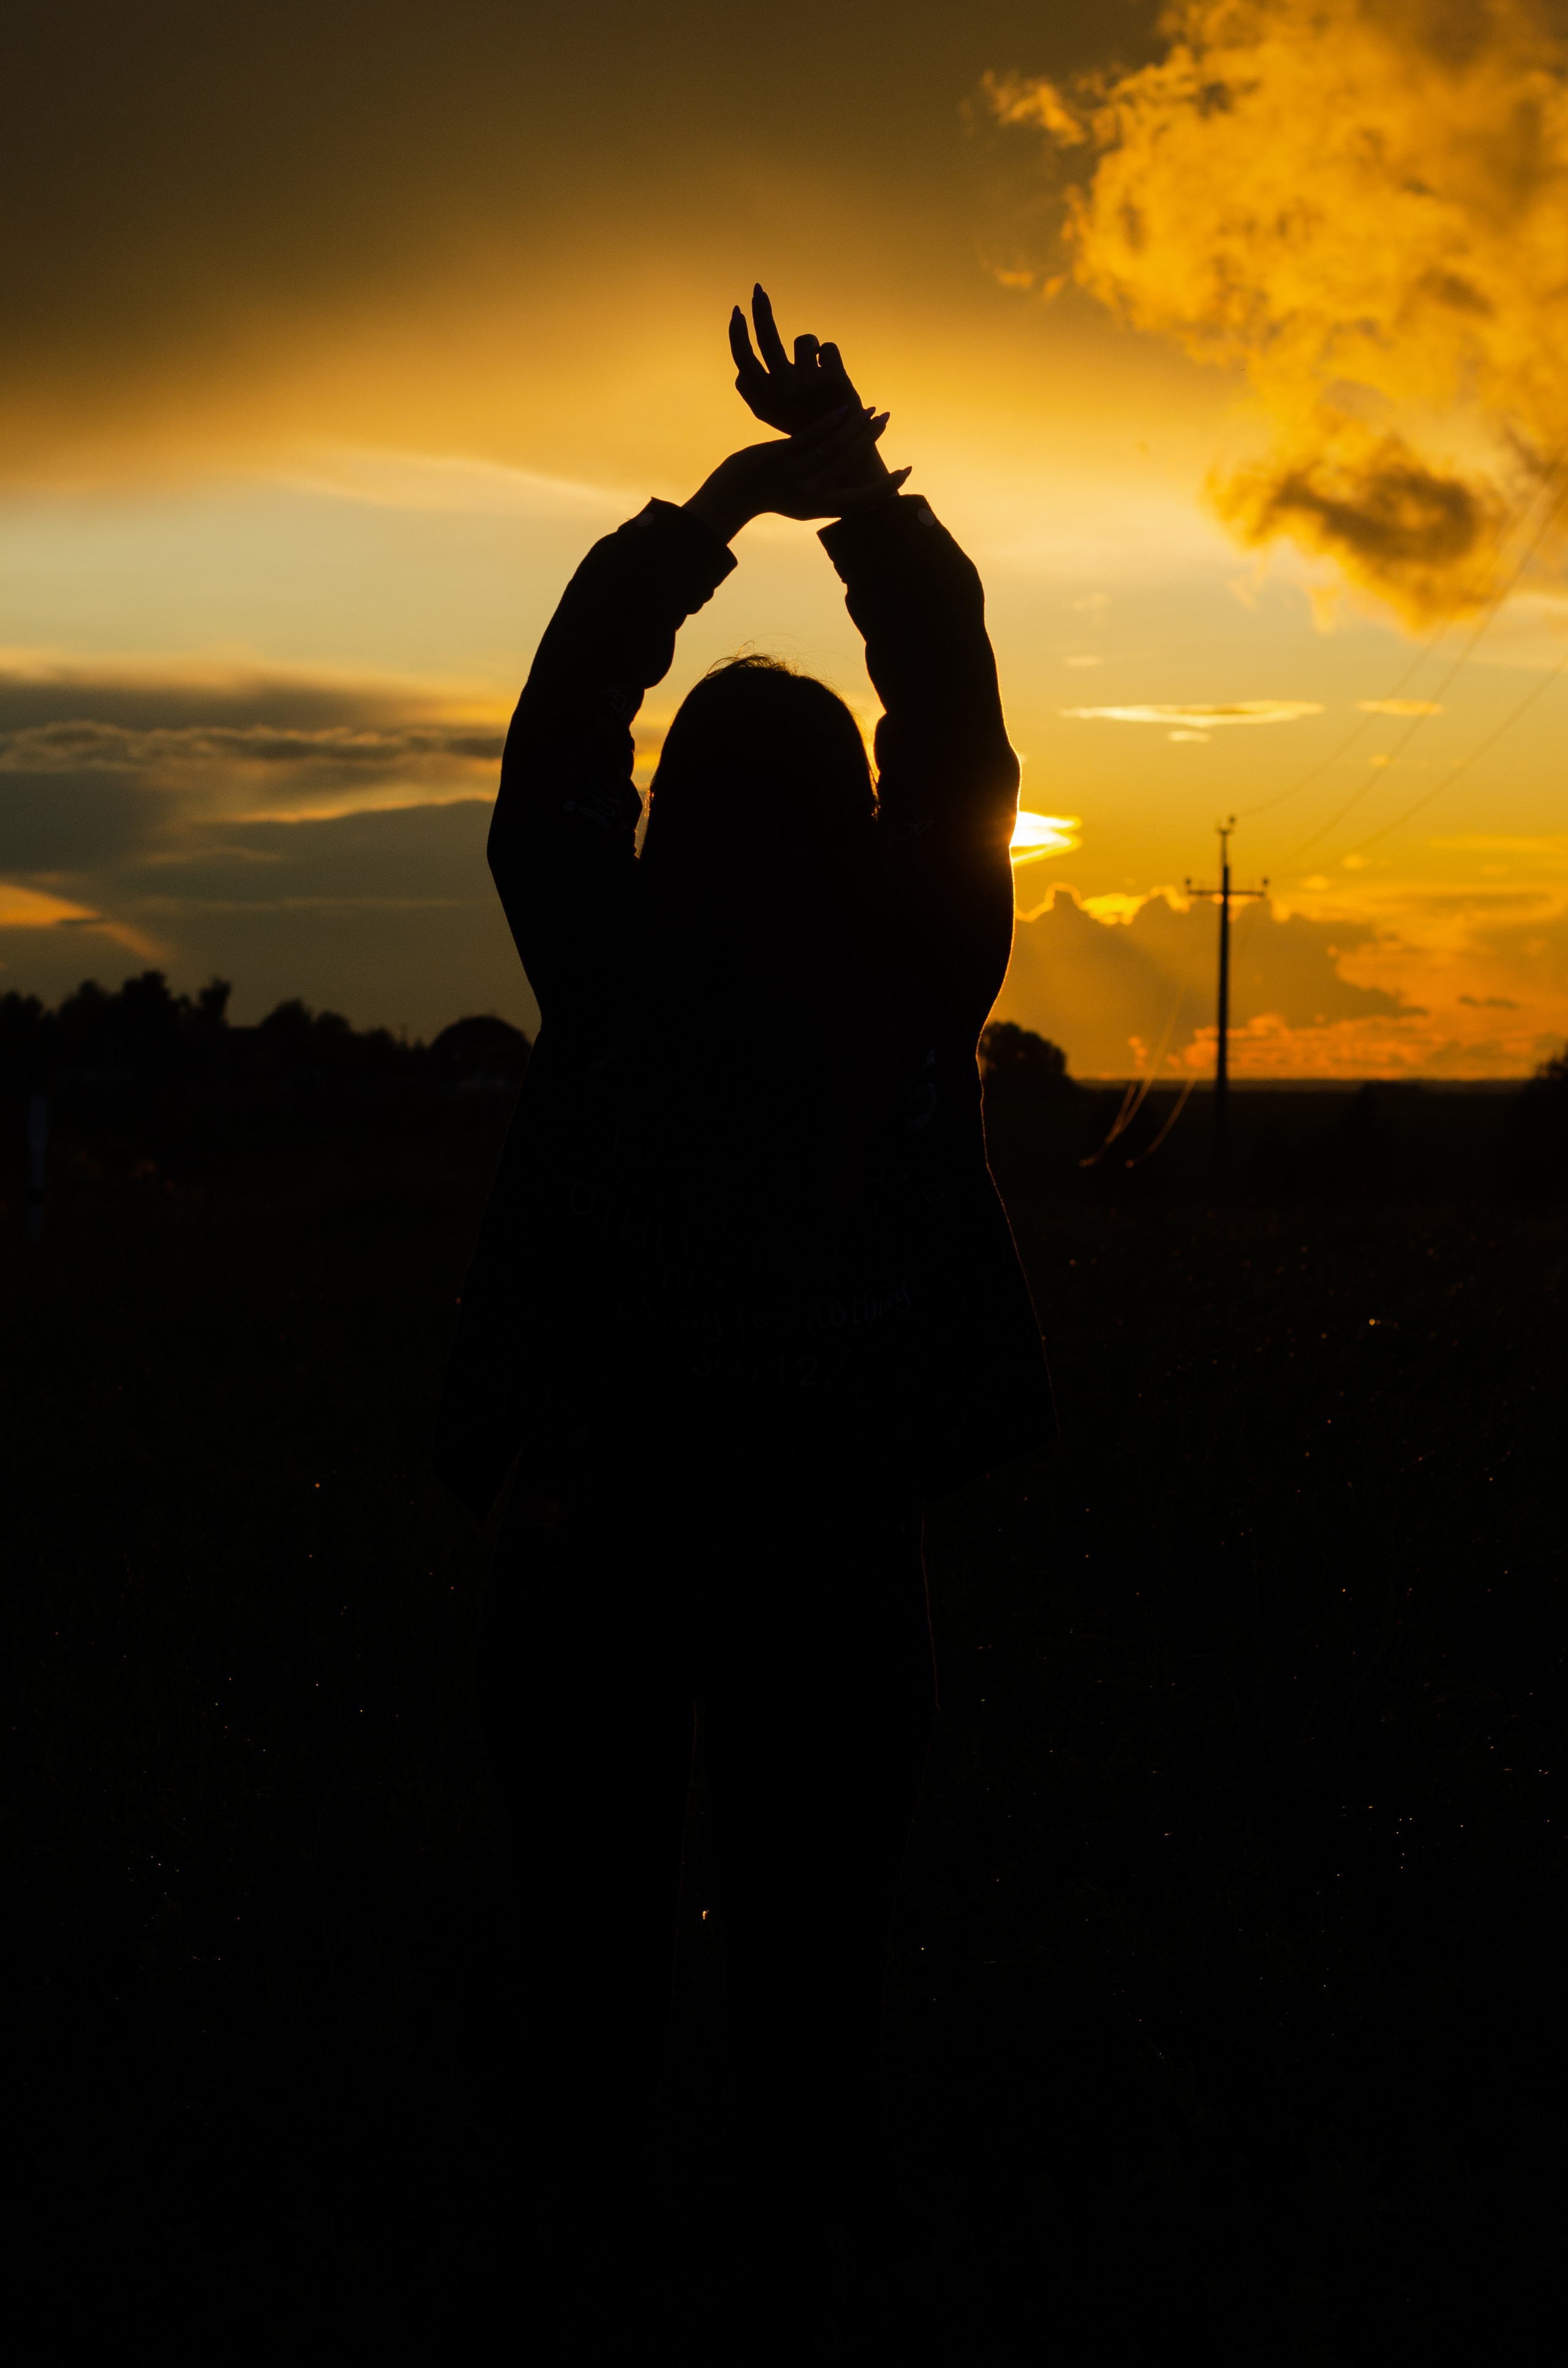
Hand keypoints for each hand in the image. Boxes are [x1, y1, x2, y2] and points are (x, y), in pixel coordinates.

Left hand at [684, 408, 911, 544]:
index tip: (906, 470)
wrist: (737, 494)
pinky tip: (844, 408)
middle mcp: (813, 493)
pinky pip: (813, 435)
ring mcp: (798, 474)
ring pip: (836, 446)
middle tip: (887, 418)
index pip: (864, 500)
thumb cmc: (774, 496)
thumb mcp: (806, 505)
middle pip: (852, 463)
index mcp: (822, 508)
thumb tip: (867, 498)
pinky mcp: (783, 455)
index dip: (888, 486)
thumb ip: (834, 498)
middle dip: (872, 438)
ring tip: (872, 410)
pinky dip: (831, 420)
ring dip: (857, 425)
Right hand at [729, 284, 863, 432]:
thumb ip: (756, 393)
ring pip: (805, 341)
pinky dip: (830, 357)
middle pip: (767, 338)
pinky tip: (834, 377)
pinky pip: (827, 348)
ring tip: (817, 367)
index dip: (738, 334)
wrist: (841, 446)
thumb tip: (742, 368)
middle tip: (757, 289)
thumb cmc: (803, 425)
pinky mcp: (832, 377)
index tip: (737, 312)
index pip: (743, 359)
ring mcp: (807, 383)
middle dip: (761, 310)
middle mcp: (782, 390)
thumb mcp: (773, 415)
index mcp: (764, 400)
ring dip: (811, 347)